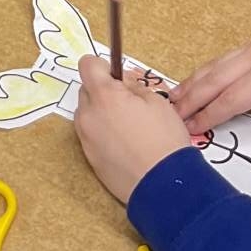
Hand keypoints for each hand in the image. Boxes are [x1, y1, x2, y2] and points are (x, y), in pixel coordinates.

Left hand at [74, 54, 194, 204]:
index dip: (104, 67)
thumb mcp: (157, 101)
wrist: (163, 186)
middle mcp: (88, 115)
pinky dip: (103, 133)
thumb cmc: (164, 140)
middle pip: (87, 90)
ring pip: (88, 113)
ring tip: (128, 127)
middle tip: (130, 104)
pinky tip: (125, 145)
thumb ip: (133, 85)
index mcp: (104, 96)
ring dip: (101, 113)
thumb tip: (122, 82)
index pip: (88, 64)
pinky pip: (91, 135)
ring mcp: (86, 138)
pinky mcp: (89, 158)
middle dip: (104, 92)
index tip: (120, 78)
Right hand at [171, 20, 250, 176]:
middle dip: (190, 98)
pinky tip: (199, 79)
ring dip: (193, 81)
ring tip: (174, 98)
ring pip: (215, 65)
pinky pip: (224, 58)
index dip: (208, 116)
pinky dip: (206, 70)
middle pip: (213, 80)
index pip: (229, 100)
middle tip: (170, 115)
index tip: (190, 130)